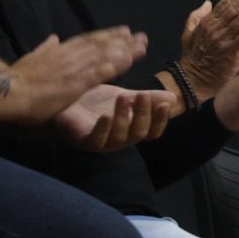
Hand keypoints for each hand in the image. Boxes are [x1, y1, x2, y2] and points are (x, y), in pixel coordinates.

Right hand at [10, 27, 147, 122]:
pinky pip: (100, 71)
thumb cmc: (15, 80)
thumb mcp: (31, 58)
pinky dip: (116, 64)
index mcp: (59, 50)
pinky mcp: (75, 83)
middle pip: (101, 44)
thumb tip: (52, 37)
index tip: (123, 31)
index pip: (88, 40)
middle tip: (141, 36)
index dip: (107, 36)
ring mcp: (73, 68)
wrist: (5, 92)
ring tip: (142, 46)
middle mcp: (69, 55)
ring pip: (105, 55)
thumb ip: (44, 48)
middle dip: (122, 40)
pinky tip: (130, 61)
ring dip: (125, 50)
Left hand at [55, 85, 173, 151]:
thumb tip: (173, 98)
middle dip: (143, 114)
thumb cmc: (95, 101)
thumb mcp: (125, 97)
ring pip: (120, 137)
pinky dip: (103, 128)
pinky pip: (96, 140)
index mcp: (131, 130)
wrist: (65, 100)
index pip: (152, 131)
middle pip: (139, 133)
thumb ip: (147, 98)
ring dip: (124, 117)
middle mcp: (119, 139)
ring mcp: (102, 143)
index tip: (165, 103)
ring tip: (124, 97)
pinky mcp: (83, 141)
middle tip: (143, 95)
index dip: (160, 120)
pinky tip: (106, 115)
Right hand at [175, 0, 238, 97]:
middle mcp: (215, 28)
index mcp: (207, 22)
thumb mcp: (188, 34)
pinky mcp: (231, 52)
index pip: (226, 2)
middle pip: (236, 7)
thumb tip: (207, 2)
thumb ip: (197, 16)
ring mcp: (224, 39)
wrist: (193, 81)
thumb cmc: (193, 58)